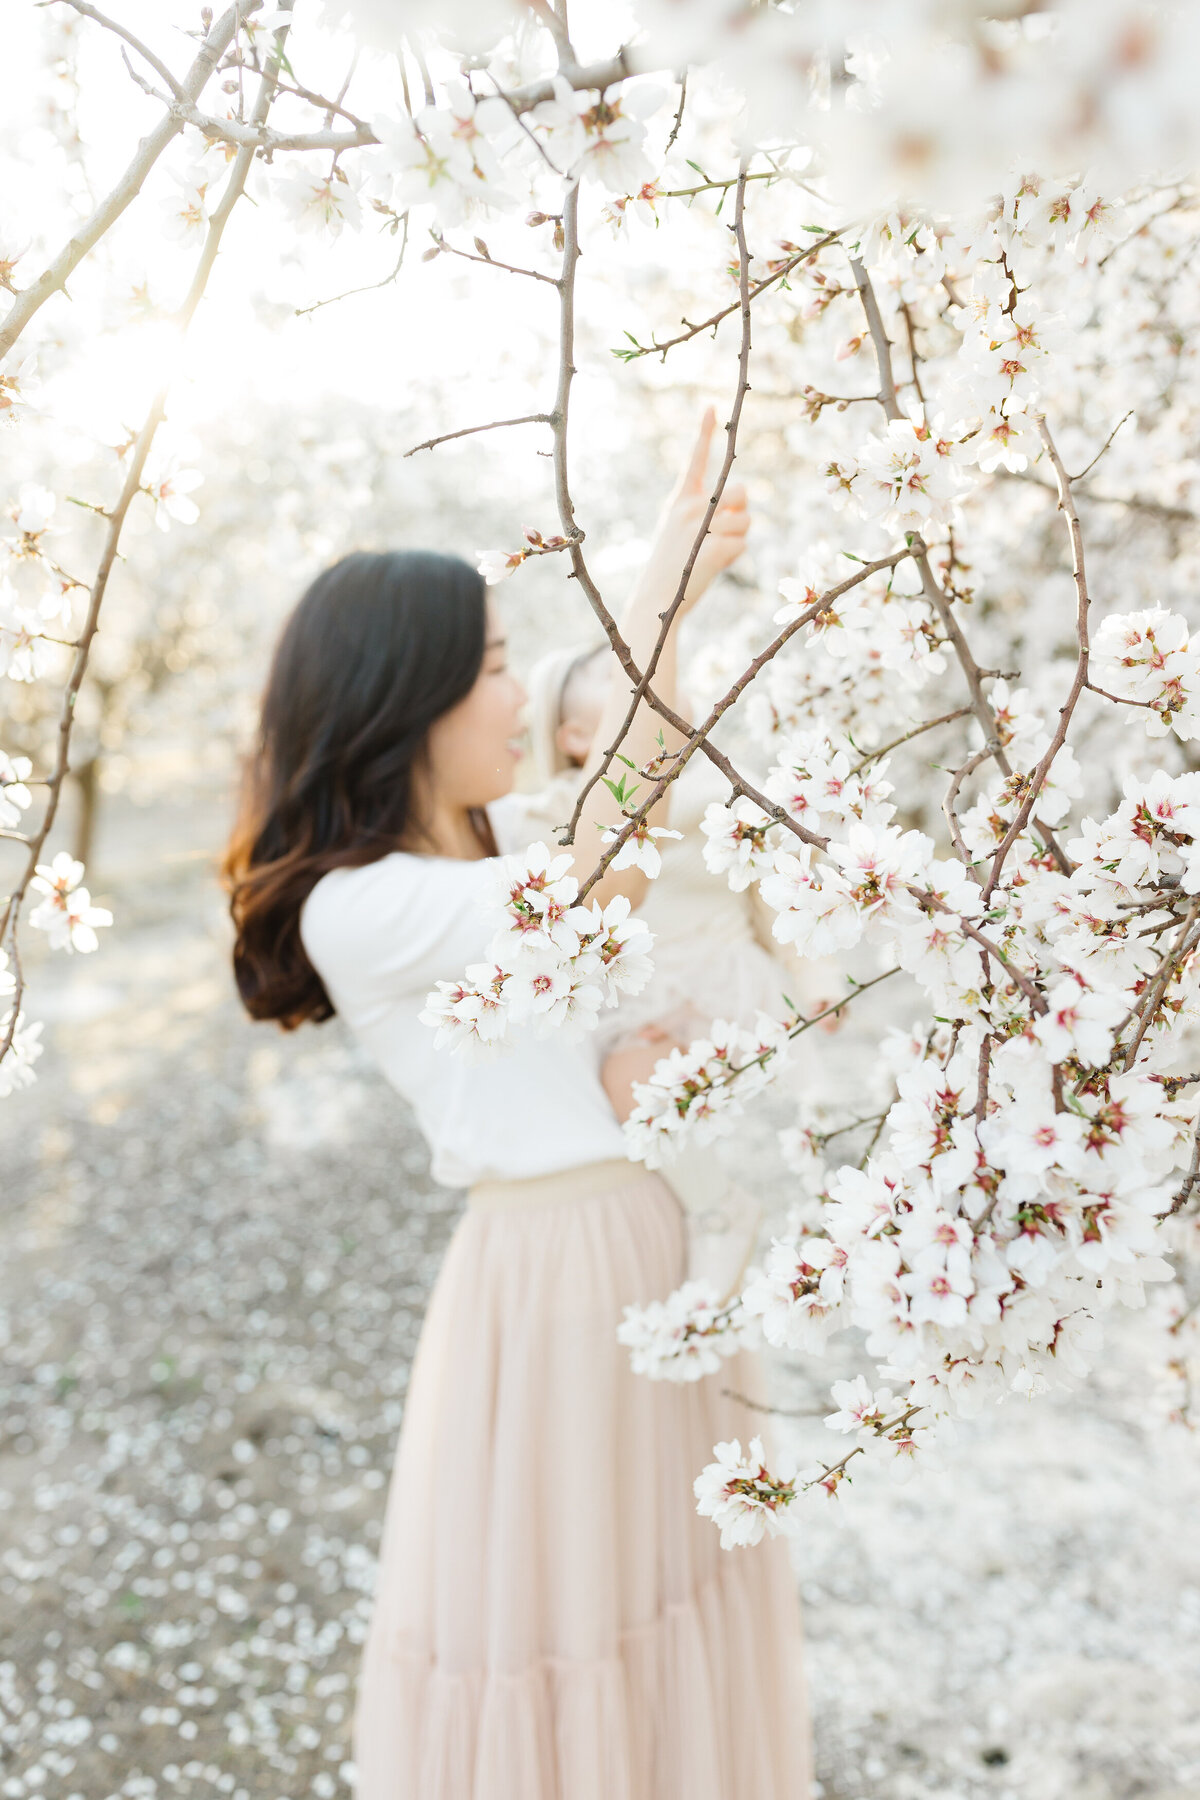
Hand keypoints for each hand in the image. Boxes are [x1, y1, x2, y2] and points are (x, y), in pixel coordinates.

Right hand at [643, 406, 749, 614]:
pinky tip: (713, 565)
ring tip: (713, 551)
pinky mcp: (712, 549)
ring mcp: (700, 528)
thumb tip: (744, 507)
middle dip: (741, 511)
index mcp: (679, 500)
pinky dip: (734, 558)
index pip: (694, 460)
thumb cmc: (673, 566)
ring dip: (739, 536)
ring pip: (746, 520)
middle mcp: (688, 508)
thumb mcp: (681, 531)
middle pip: (741, 492)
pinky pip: (742, 545)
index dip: (704, 432)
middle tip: (722, 532)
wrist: (655, 600)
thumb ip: (709, 512)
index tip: (711, 406)